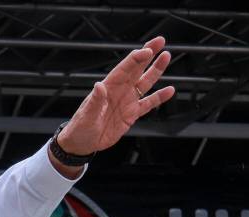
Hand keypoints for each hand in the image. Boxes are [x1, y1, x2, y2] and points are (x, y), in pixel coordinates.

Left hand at [55, 37, 174, 159]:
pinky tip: (169, 90)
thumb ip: (95, 101)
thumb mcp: (86, 116)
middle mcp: (119, 91)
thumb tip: (99, 85)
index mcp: (107, 88)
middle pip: (136, 69)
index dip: (136, 58)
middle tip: (160, 41)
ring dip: (156, 70)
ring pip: (145, 83)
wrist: (81, 144)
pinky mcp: (131, 114)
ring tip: (166, 57)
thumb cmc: (79, 129)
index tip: (147, 51)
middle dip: (148, 54)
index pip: (124, 69)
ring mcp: (127, 102)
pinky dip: (159, 97)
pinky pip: (148, 104)